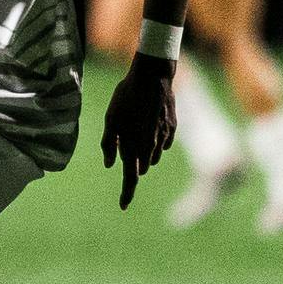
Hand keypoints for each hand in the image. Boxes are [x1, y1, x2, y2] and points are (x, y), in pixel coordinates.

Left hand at [100, 53, 176, 209]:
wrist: (152, 77)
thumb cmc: (126, 97)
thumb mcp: (110, 119)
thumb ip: (109, 144)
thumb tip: (110, 165)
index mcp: (134, 147)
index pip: (130, 178)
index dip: (126, 193)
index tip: (123, 206)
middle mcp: (151, 147)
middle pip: (141, 167)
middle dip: (132, 163)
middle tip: (122, 139)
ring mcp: (164, 138)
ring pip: (152, 156)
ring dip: (143, 151)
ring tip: (134, 125)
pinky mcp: (173, 128)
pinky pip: (163, 143)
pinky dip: (155, 139)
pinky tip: (149, 123)